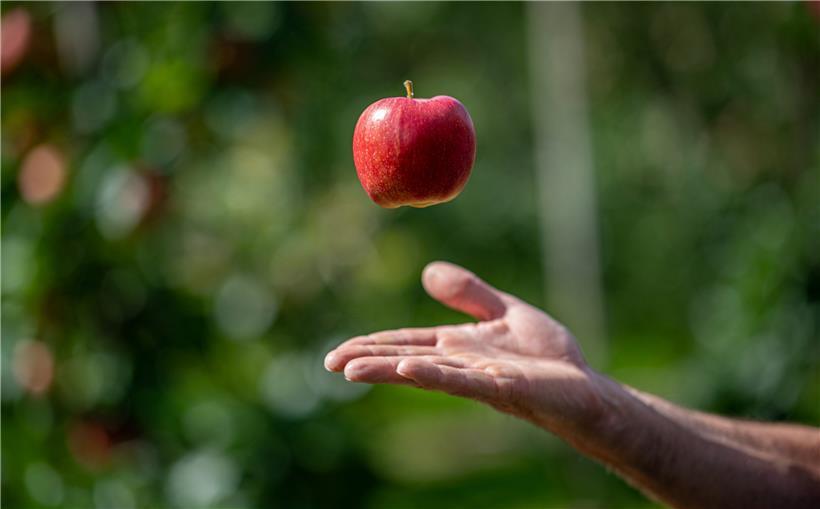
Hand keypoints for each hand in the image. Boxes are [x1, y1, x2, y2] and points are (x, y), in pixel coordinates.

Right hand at [325, 261, 606, 433]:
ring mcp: (477, 377)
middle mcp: (459, 363)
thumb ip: (469, 293)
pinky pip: (461, 380)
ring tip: (350, 370)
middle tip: (330, 364)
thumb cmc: (547, 355)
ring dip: (386, 370)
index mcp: (456, 346)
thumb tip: (427, 272)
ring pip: (424, 371)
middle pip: (404, 358)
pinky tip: (407, 370)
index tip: (339, 352)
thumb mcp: (505, 311)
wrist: (584, 386)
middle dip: (368, 360)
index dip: (372, 345)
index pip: (405, 343)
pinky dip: (433, 375)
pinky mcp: (500, 387)